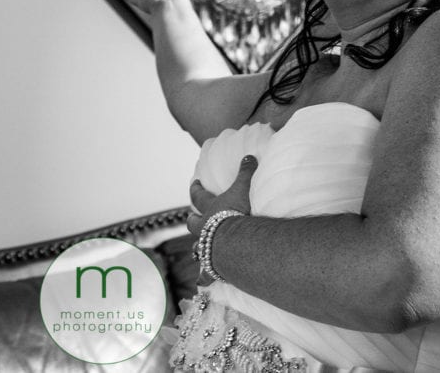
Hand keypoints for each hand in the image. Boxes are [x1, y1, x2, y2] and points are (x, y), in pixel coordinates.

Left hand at [187, 155, 257, 284]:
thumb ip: (246, 172)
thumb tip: (249, 155)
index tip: (195, 183)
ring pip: (197, 248)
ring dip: (197, 248)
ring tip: (196, 252)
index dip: (197, 189)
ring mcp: (207, 247)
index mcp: (211, 209)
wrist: (234, 242)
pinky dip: (204, 277)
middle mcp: (205, 228)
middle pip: (193, 223)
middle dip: (192, 219)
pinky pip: (206, 273)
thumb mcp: (243, 188)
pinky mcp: (212, 265)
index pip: (200, 196)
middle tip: (190, 218)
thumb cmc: (237, 213)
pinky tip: (202, 282)